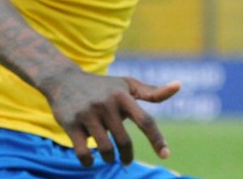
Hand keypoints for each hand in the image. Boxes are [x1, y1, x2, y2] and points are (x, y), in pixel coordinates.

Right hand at [40, 68, 179, 166]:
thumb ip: (152, 91)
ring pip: (106, 148)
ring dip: (109, 158)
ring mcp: (88, 113)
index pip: (145, 121)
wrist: (63, 80)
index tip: (165, 155)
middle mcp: (106, 104)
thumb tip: (179, 85)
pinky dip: (89, 161)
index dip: (157, 140)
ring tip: (109, 157)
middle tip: (125, 159)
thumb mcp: (126, 85)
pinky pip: (83, 152)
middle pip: (124, 141)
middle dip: (127, 155)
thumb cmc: (102, 86)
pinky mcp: (71, 123)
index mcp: (123, 95)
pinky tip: (90, 160)